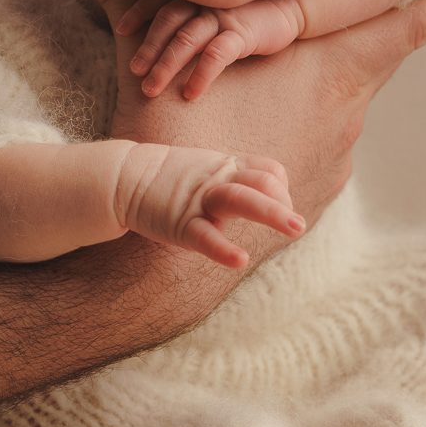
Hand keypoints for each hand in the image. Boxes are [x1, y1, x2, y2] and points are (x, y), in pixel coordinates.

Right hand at [64, 0, 425, 244]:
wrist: (166, 235)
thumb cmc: (169, 139)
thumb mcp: (148, 51)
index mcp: (327, 74)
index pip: (405, 26)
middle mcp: (346, 115)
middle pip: (355, 62)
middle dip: (329, 44)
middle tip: (286, 42)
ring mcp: (336, 159)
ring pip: (329, 106)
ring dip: (297, 96)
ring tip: (245, 101)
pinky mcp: (315, 191)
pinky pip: (314, 148)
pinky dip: (289, 134)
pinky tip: (250, 141)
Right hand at [116, 143, 302, 268]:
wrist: (126, 177)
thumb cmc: (174, 178)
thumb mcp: (212, 171)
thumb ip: (241, 179)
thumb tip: (274, 199)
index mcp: (229, 167)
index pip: (269, 172)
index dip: (282, 191)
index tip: (283, 210)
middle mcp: (219, 180)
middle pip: (260, 182)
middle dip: (282, 203)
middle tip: (299, 226)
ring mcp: (200, 200)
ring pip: (239, 200)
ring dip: (270, 213)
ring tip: (295, 229)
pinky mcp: (180, 223)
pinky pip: (205, 235)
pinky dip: (222, 248)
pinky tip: (239, 260)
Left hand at [120, 0, 304, 99]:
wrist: (296, 3)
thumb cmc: (251, 6)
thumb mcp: (219, 1)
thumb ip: (194, 8)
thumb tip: (168, 28)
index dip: (139, 12)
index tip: (122, 29)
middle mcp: (204, 0)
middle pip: (167, 22)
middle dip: (148, 47)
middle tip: (133, 71)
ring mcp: (223, 16)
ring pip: (186, 39)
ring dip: (166, 65)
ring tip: (150, 89)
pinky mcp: (242, 33)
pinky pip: (217, 55)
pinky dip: (201, 74)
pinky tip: (191, 94)